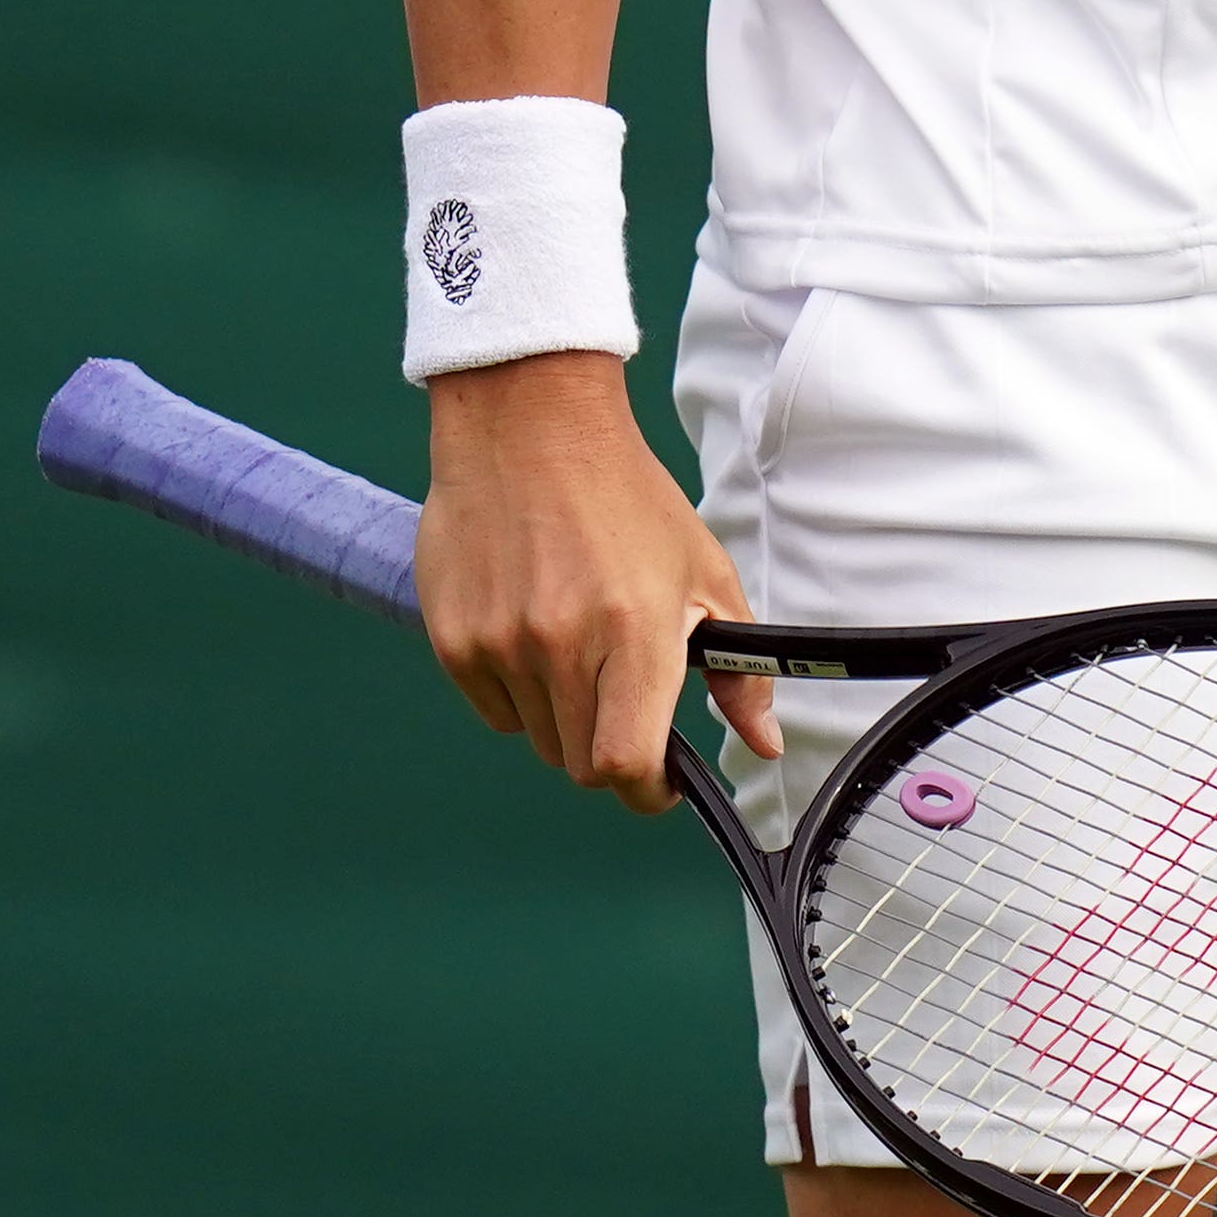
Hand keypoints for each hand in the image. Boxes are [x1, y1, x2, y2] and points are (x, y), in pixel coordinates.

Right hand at [415, 351, 775, 810]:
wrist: (529, 426)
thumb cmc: (626, 497)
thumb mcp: (704, 573)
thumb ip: (738, 670)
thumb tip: (762, 744)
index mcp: (633, 632)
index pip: (626, 765)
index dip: (648, 789)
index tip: (660, 777)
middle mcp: (561, 645)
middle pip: (580, 763)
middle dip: (609, 748)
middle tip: (622, 696)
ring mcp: (499, 645)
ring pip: (537, 737)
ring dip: (563, 716)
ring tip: (578, 643)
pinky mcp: (453, 639)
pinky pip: (493, 708)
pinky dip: (518, 692)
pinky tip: (533, 629)